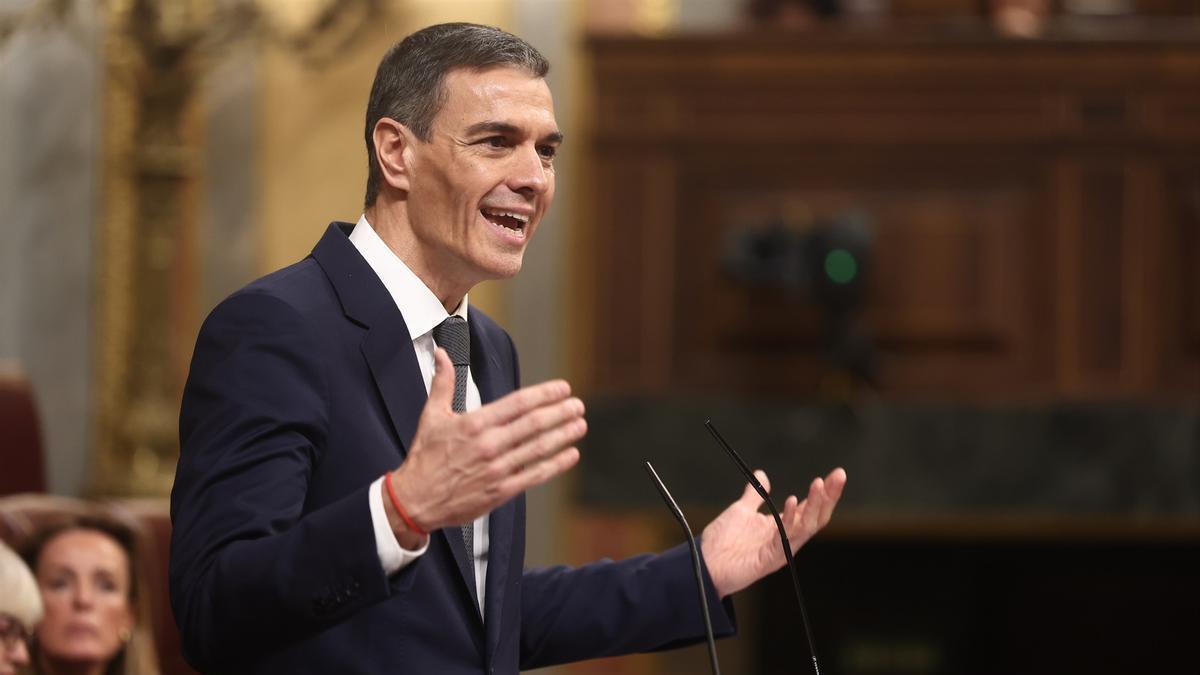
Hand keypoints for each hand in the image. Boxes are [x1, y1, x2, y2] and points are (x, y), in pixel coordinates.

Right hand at [386, 348, 585, 542]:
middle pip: (534, 423)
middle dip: (560, 412)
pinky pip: (535, 475)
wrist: (415, 500)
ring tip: (580, 424)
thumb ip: (442, 383)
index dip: (545, 394)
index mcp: (475, 423)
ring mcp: (497, 469)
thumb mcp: (431, 416)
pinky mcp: (501, 491)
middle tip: (577, 404)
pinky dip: (556, 464)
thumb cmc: (424, 458)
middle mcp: (489, 445)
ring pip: (539, 448)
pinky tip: (570, 455)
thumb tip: (441, 354)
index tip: (562, 388)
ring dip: (563, 435)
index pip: (518, 403)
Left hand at [700, 467, 845, 597]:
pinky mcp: (769, 559)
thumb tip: (762, 474)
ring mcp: (779, 550)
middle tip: (839, 476)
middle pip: (815, 517)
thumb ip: (754, 495)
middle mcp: (785, 539)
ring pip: (806, 527)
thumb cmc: (721, 542)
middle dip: (829, 496)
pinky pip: (784, 539)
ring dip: (815, 505)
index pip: (810, 508)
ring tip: (819, 484)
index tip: (836, 474)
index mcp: (782, 528)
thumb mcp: (741, 511)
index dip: (824, 492)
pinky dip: (790, 519)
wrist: (703, 564)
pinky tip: (794, 502)